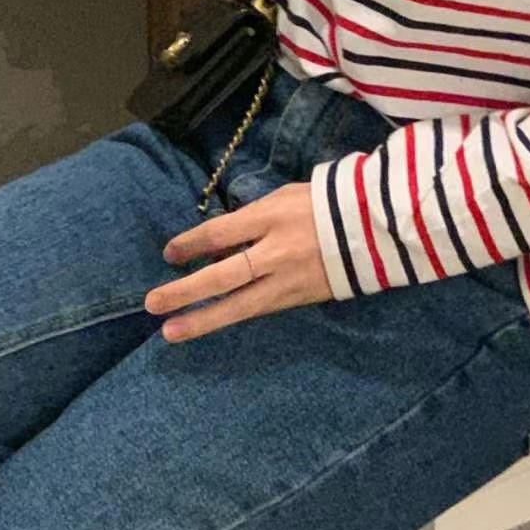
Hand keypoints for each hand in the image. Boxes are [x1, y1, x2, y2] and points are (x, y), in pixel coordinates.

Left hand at [146, 183, 332, 342]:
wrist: (377, 228)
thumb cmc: (327, 203)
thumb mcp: (286, 197)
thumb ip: (254, 217)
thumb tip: (221, 239)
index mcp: (272, 216)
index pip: (220, 234)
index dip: (190, 244)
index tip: (170, 254)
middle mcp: (277, 251)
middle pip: (223, 276)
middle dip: (185, 291)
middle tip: (152, 304)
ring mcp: (289, 279)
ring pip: (240, 304)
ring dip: (202, 319)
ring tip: (170, 332)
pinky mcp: (301, 298)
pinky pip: (260, 307)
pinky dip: (234, 314)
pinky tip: (212, 321)